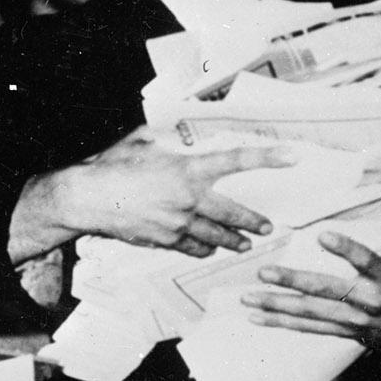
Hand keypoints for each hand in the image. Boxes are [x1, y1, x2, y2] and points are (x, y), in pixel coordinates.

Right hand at [25, 129, 290, 257]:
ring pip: (216, 237)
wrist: (86, 199)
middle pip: (234, 214)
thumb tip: (172, 131)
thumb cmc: (110, 166)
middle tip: (267, 227)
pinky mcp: (164, 240)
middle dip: (254, 222)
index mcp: (188, 169)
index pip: (237, 161)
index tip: (294, 157)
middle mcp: (189, 198)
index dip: (268, 158)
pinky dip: (203, 249)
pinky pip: (192, 248)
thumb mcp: (141, 142)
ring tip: (244, 244)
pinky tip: (209, 250)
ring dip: (233, 241)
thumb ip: (164, 138)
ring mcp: (178, 223)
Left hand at [245, 225, 380, 360]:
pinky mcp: (344, 331)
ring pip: (311, 313)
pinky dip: (283, 323)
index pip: (368, 264)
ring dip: (277, 305)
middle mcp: (368, 303)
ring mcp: (353, 321)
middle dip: (294, 281)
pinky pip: (309, 328)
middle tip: (264, 271)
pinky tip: (256, 316)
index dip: (348, 250)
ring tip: (247, 297)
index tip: (323, 234)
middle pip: (327, 291)